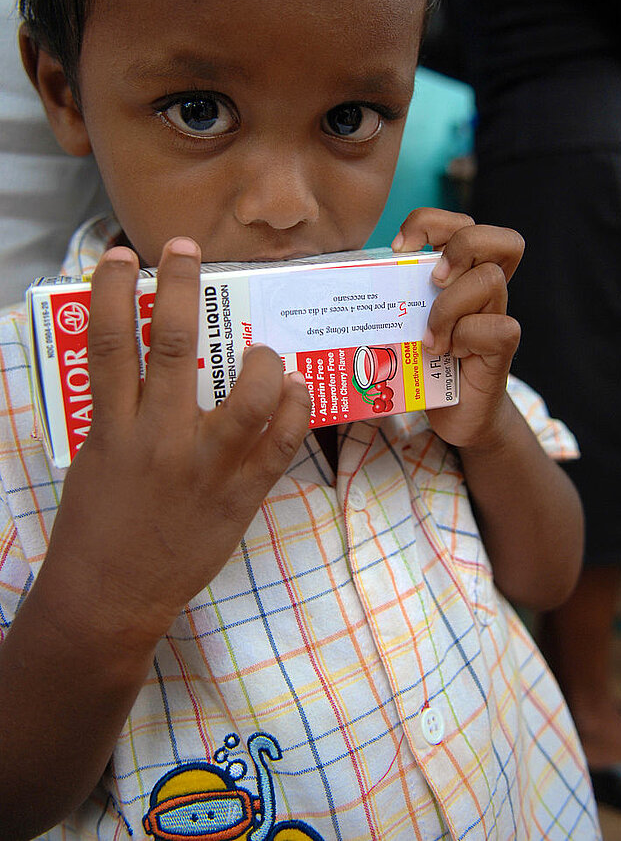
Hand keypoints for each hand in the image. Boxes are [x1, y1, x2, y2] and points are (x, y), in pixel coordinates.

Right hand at [42, 237, 310, 648]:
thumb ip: (119, 413)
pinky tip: (295, 387)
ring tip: (262, 349)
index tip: (122, 256)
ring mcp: (205, 467)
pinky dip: (294, 408)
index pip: (110, 342)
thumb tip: (141, 367)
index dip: (116, 291)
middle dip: (183, 288)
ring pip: (246, 395)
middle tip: (188, 250)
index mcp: (112, 428)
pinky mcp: (240, 494)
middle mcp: (159, 439)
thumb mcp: (96, 461)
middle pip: (176, 347)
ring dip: (260, 358)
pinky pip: (279, 443)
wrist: (109, 600)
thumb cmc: (97, 528)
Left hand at [392, 208, 523, 449]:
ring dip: (449, 306)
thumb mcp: (402, 320)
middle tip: (433, 280)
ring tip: (429, 337)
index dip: (433, 222)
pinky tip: (445, 354)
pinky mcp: (503, 347)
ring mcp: (497, 315)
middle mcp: (486, 288)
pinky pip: (496, 327)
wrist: (457, 414)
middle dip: (460, 248)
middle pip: (500, 239)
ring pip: (489, 280)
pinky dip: (464, 337)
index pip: (464, 222)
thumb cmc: (423, 362)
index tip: (400, 248)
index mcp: (462, 272)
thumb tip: (331, 278)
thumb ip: (388, 294)